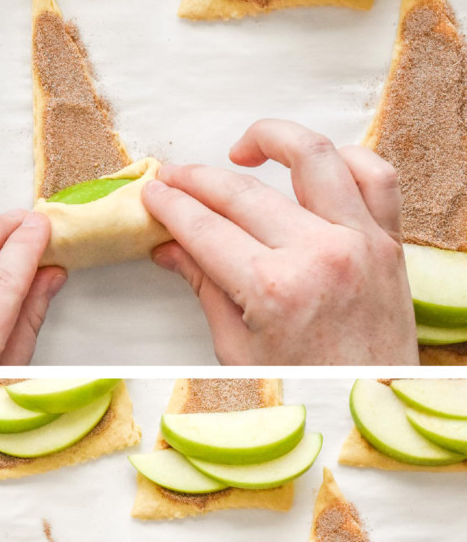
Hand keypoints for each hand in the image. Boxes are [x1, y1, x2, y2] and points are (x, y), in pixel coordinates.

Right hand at [142, 119, 419, 365]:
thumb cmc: (306, 387)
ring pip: (314, 158)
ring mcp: (359, 242)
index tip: (153, 193)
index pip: (205, 228)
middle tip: (174, 176)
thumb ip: (205, 287)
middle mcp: (319, 255)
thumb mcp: (239, 348)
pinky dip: (345, 158)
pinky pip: (374, 176)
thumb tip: (170, 248)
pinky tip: (314, 164)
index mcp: (274, 289)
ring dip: (272, 139)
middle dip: (198, 179)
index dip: (171, 205)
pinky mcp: (388, 242)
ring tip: (242, 148)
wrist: (369, 402)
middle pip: (243, 193)